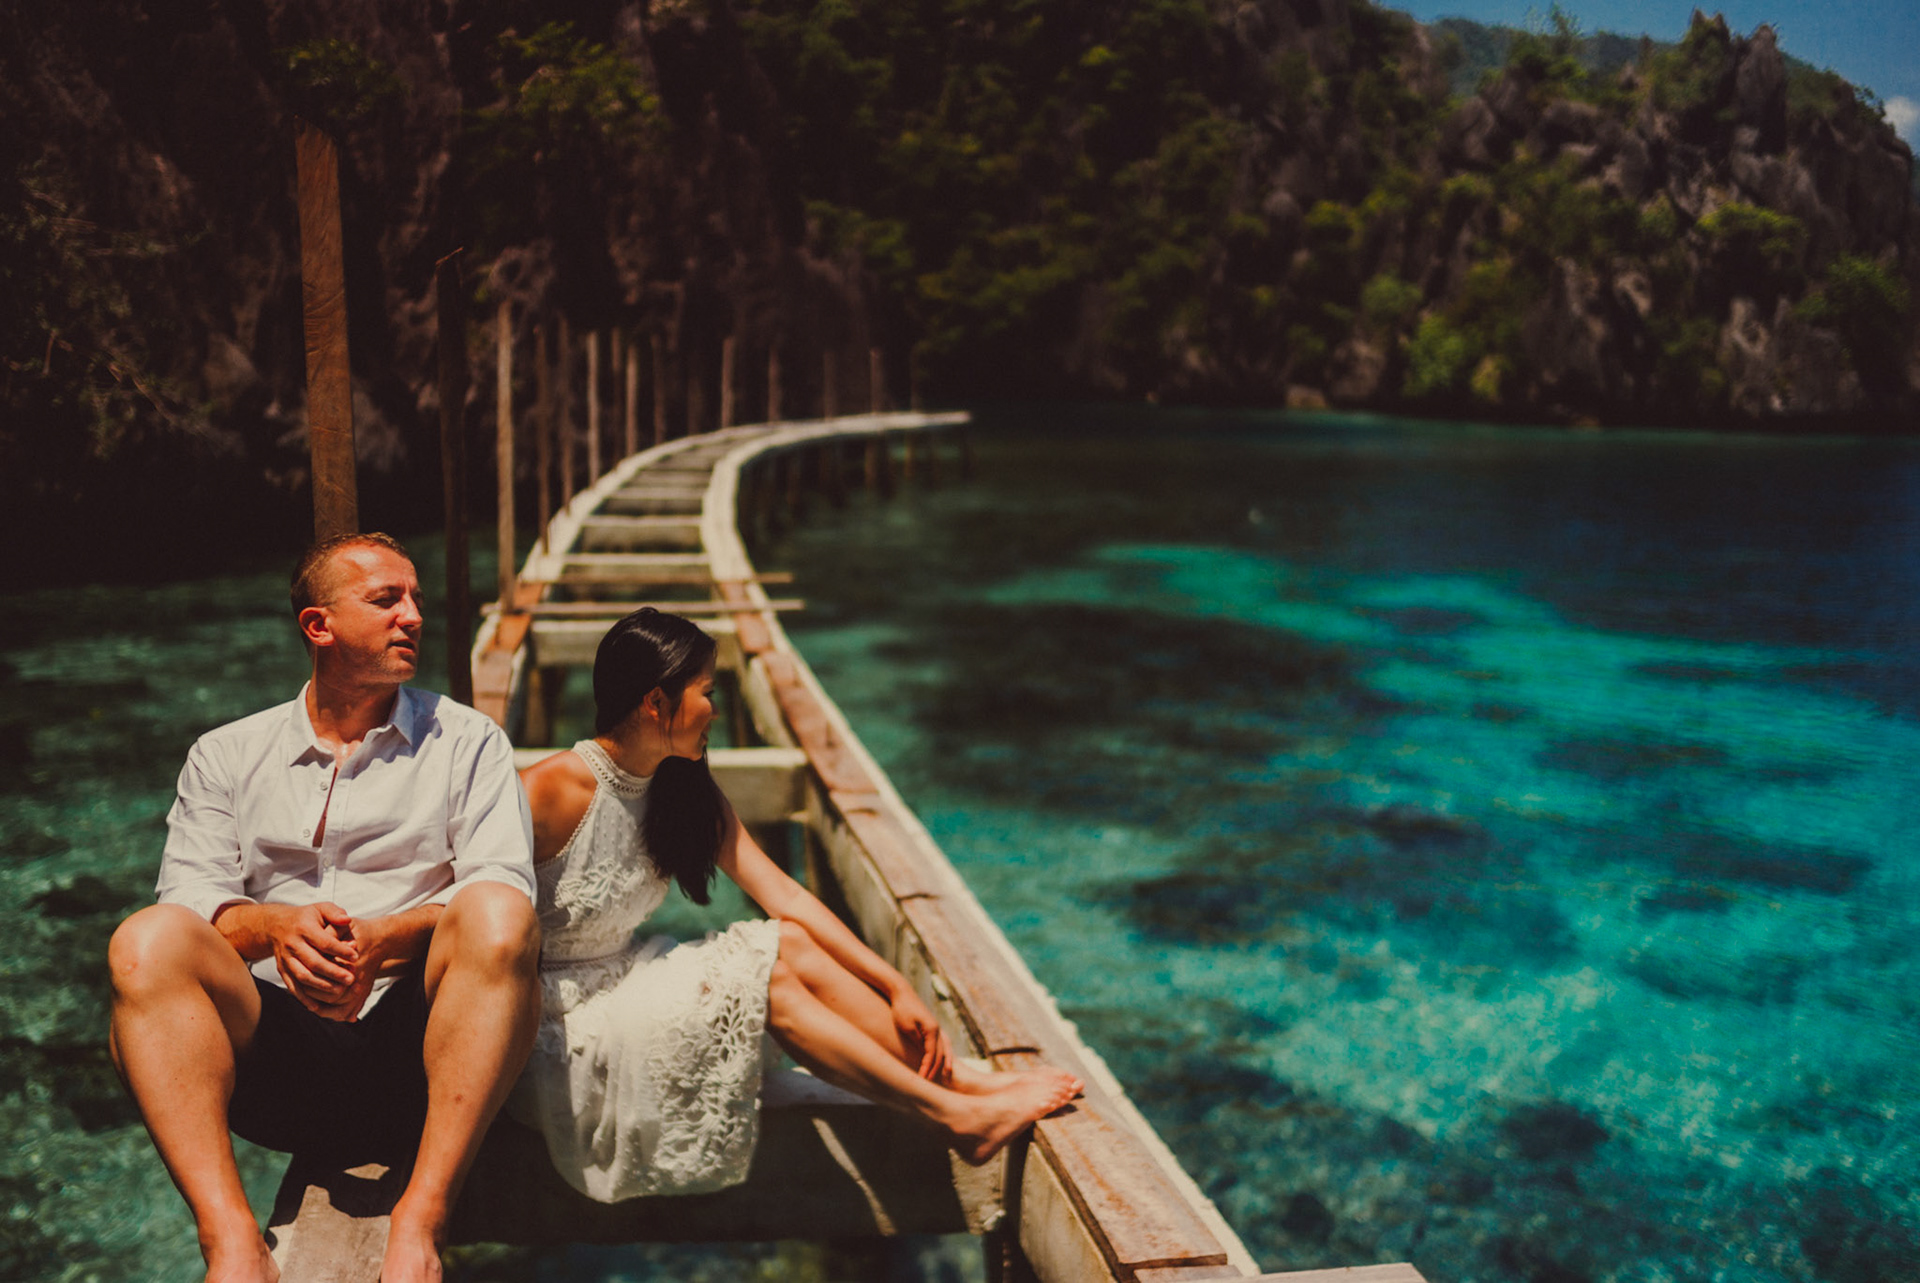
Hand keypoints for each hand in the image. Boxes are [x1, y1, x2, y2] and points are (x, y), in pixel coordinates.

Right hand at [269, 902, 360, 1018]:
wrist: (275, 925)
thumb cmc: (306, 917)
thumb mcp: (320, 908)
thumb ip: (335, 912)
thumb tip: (347, 920)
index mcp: (304, 928)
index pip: (324, 942)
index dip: (340, 950)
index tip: (356, 956)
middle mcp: (292, 945)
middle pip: (313, 962)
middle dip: (333, 972)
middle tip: (351, 979)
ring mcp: (286, 959)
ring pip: (303, 976)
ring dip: (321, 986)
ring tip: (340, 991)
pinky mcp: (282, 970)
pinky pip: (292, 986)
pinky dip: (303, 998)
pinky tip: (317, 1006)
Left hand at [889, 986, 953, 1083]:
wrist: (901, 992)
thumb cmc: (901, 1009)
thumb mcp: (907, 1027)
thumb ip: (917, 1041)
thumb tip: (926, 1055)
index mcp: (932, 1030)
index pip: (932, 1054)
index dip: (927, 1067)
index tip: (922, 1078)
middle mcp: (937, 1029)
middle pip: (940, 1053)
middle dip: (936, 1068)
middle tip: (929, 1082)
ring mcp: (935, 1027)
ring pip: (945, 1047)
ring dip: (946, 1061)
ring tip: (948, 1073)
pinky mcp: (931, 1025)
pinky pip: (941, 1042)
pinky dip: (944, 1051)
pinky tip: (945, 1056)